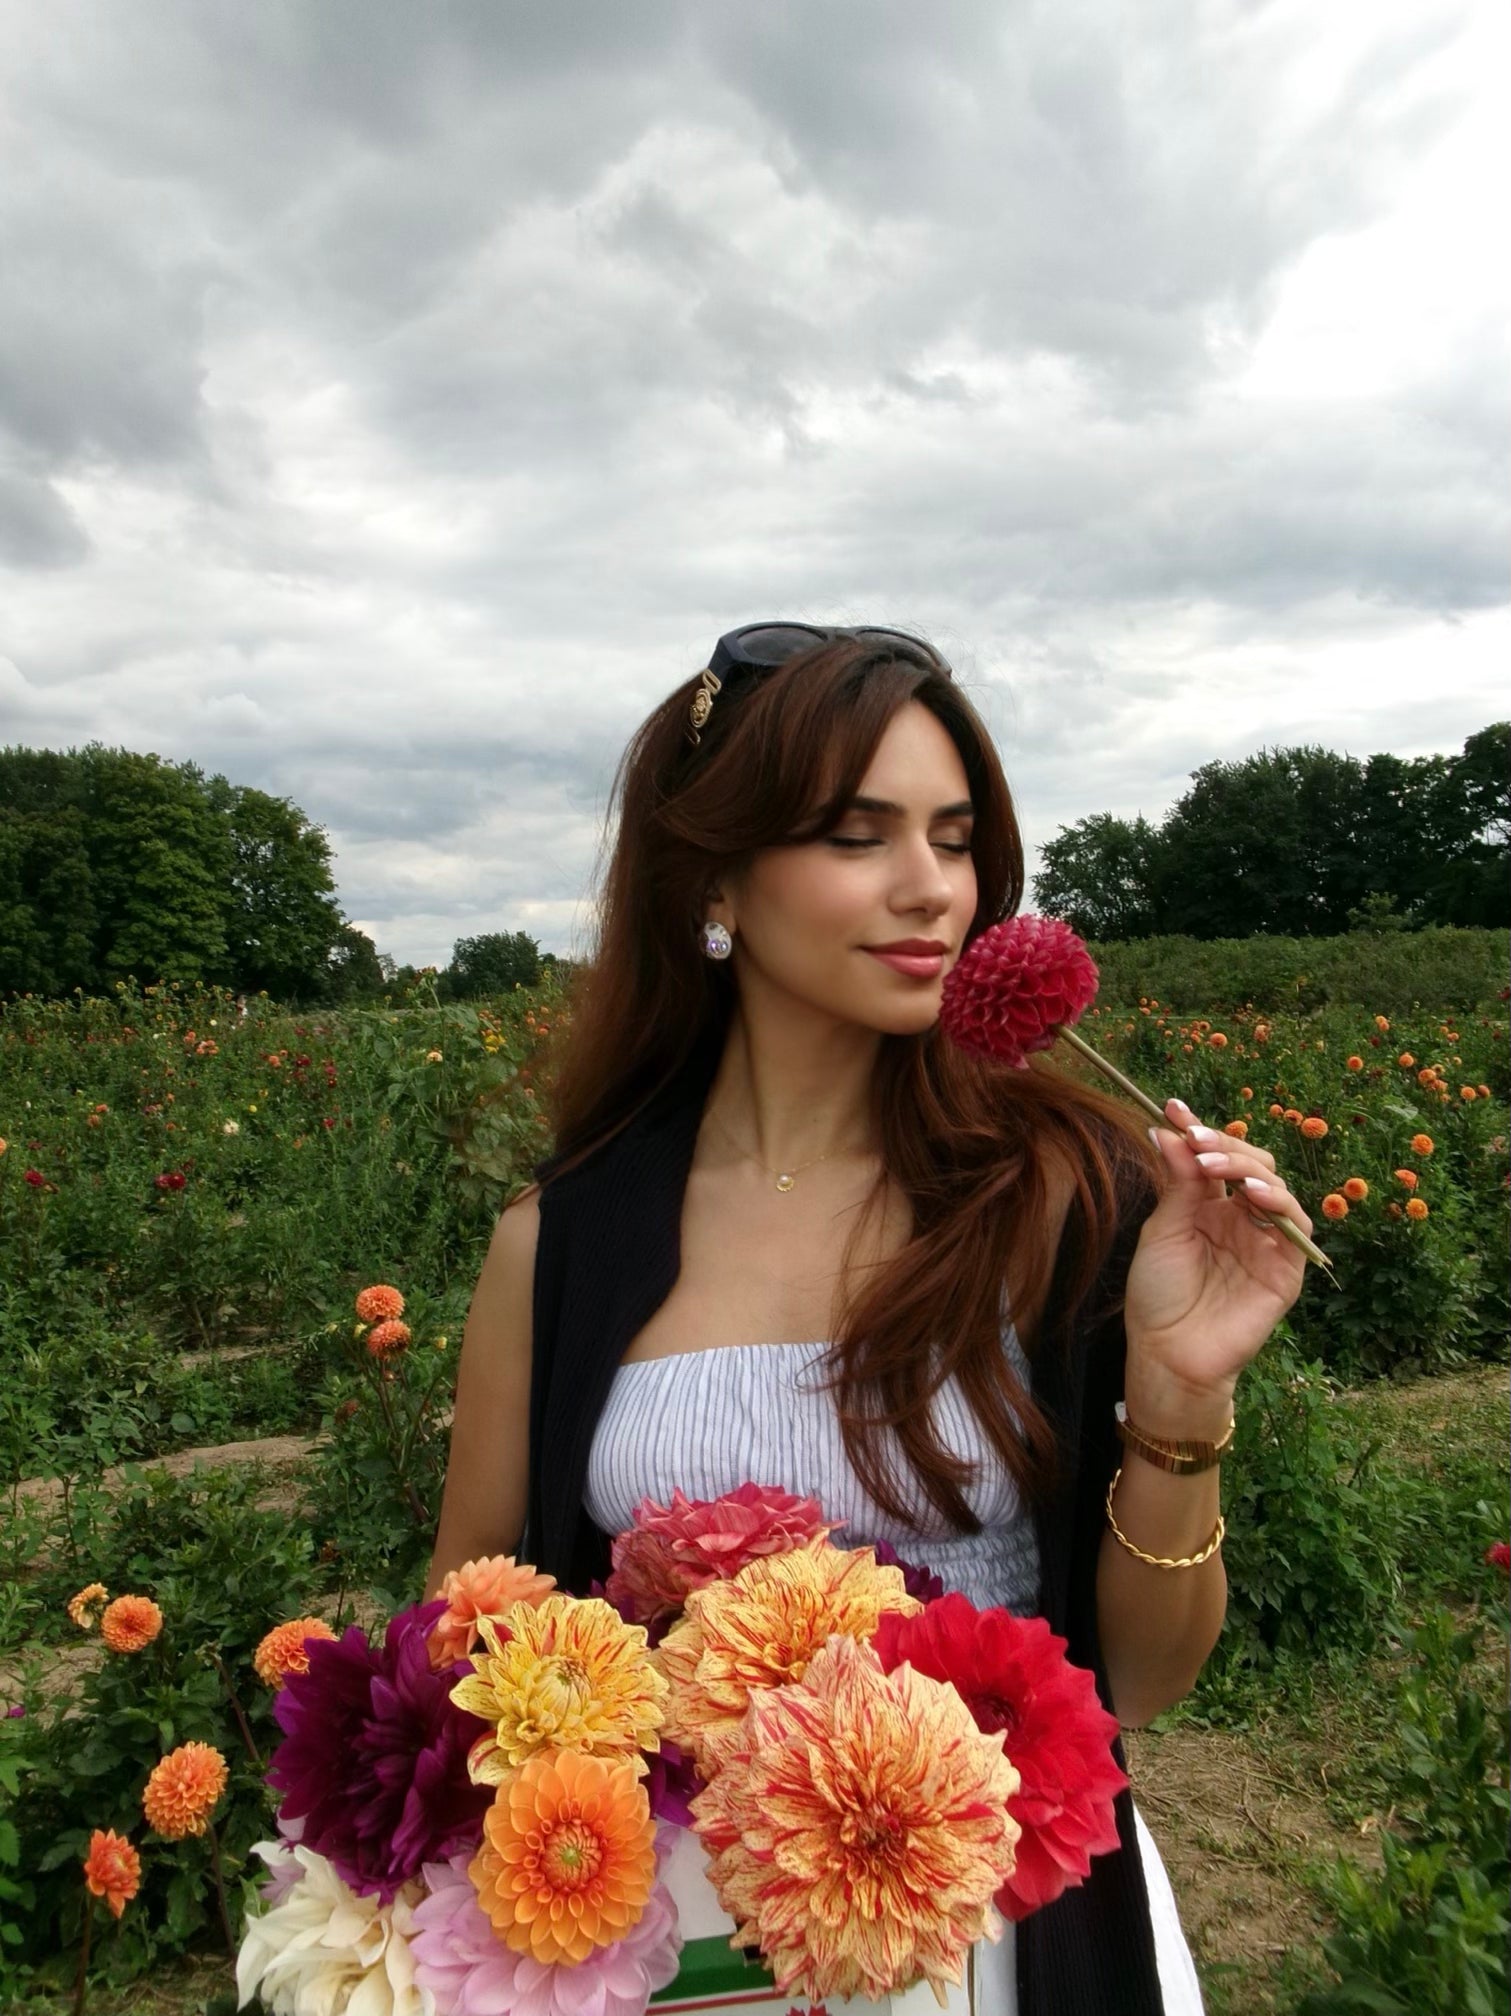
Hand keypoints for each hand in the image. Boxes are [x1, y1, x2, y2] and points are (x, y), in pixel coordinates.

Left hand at [1122, 1097, 1313, 1431]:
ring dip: (1247, 1167)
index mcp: (1210, 1207)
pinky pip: (1296, 1226)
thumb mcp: (1163, 1229)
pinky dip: (1279, 1202)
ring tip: (1212, 1161)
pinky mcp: (1287, 1269)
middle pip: (1251, 1165)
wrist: (1167, 1354)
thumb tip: (1168, 1130)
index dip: (1199, 1131)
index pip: (1215, 1158)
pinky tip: (1251, 1193)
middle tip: (1194, 1138)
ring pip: (1275, 1186)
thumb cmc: (1158, 1296)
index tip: (1173, 1107)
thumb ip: (1178, 1182)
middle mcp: (1242, 1219)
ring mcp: (1267, 1242)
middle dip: (1223, 1145)